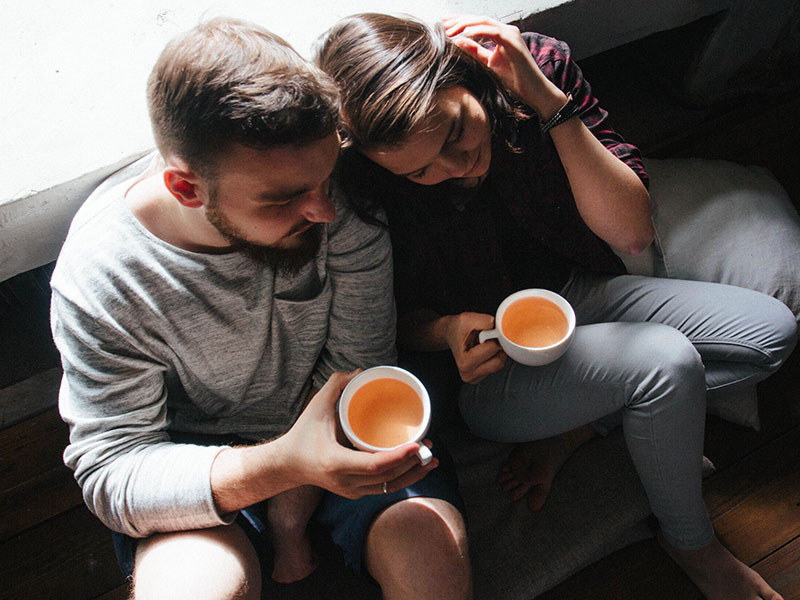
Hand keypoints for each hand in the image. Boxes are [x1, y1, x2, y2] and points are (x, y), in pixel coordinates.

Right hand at [281, 372, 437, 497]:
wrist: (287, 465)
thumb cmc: (302, 434)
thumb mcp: (316, 407)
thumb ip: (335, 386)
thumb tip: (359, 372)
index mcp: (336, 461)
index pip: (374, 464)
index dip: (399, 456)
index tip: (417, 444)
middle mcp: (345, 481)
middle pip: (387, 477)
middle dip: (412, 463)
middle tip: (430, 446)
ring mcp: (350, 491)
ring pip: (388, 487)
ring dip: (412, 474)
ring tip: (431, 460)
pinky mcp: (354, 493)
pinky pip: (383, 489)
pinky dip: (401, 480)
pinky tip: (416, 470)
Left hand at [442, 15, 565, 117]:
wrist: (534, 92)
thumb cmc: (515, 81)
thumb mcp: (489, 64)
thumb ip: (476, 52)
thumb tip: (458, 41)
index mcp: (501, 35)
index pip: (477, 24)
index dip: (460, 22)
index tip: (443, 25)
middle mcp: (506, 30)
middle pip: (478, 19)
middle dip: (458, 20)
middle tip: (441, 23)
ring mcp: (511, 34)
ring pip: (484, 21)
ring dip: (464, 24)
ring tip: (449, 30)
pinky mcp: (513, 41)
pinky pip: (492, 31)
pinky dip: (476, 31)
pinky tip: (463, 34)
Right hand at [444, 312, 506, 383]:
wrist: (451, 333)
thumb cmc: (457, 328)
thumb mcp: (467, 319)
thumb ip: (484, 321)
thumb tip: (500, 327)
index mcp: (464, 362)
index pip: (492, 349)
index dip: (493, 336)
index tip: (486, 332)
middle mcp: (468, 374)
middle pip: (498, 362)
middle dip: (496, 346)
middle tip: (488, 338)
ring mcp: (475, 377)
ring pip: (499, 364)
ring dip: (496, 351)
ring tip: (484, 343)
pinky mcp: (481, 376)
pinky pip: (497, 366)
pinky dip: (495, 355)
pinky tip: (485, 350)